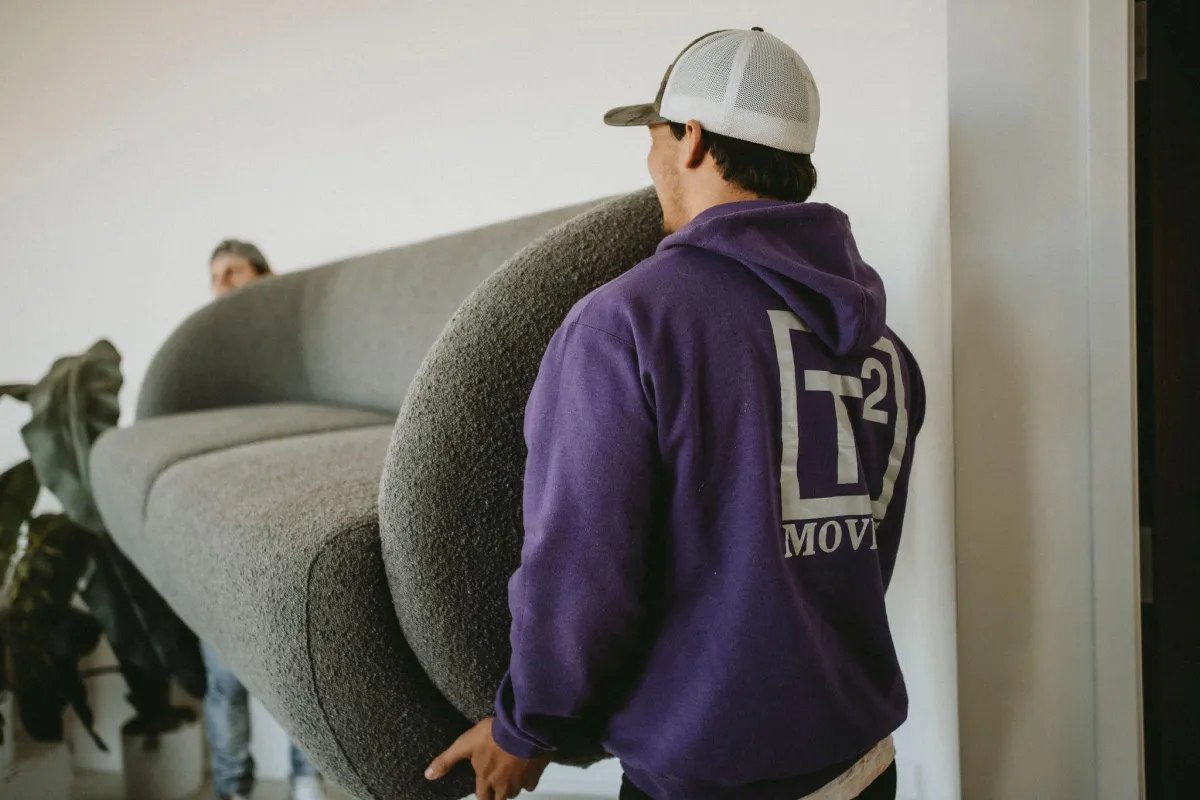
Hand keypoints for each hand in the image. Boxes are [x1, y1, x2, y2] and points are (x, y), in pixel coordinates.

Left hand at [425, 717, 551, 798]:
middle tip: (497, 784)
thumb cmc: (492, 736)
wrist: (522, 729)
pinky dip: (527, 779)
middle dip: (498, 794)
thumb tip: (427, 776)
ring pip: (515, 792)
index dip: (482, 793)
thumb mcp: (465, 744)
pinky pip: (530, 784)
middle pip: (500, 798)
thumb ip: (447, 760)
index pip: (482, 797)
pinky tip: (526, 770)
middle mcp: (502, 785)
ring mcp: (519, 781)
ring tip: (510, 776)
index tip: (483, 789)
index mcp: (485, 779)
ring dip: (512, 787)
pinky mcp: (535, 774)